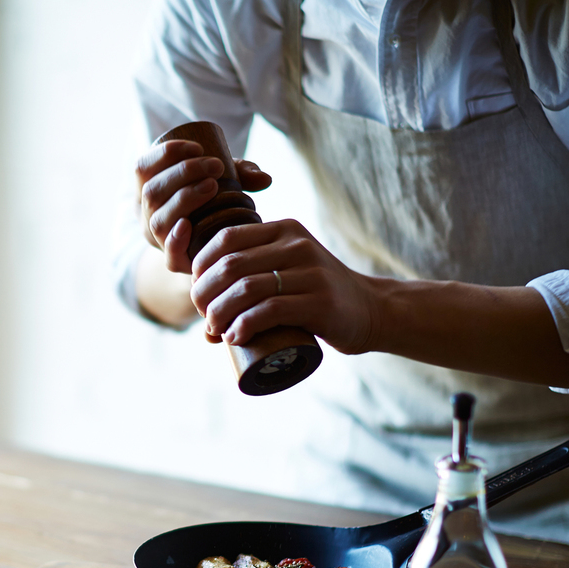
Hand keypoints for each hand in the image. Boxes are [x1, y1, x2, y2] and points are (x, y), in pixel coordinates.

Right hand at [135, 141, 270, 274]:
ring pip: (159, 220)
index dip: (165, 154)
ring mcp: (158, 240)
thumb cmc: (211, 202)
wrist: (207, 242)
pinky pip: (168, 255)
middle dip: (183, 173)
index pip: (143, 167)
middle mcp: (147, 215)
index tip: (197, 147)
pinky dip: (176, 240)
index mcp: (148, 188)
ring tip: (212, 186)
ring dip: (184, 199)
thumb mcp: (220, 181)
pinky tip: (188, 225)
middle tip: (215, 166)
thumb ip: (240, 175)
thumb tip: (266, 179)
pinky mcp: (174, 261)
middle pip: (152, 192)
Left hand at [189, 219, 379, 354]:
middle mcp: (296, 245)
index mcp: (284, 230)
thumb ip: (253, 280)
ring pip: (245, 289)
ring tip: (215, 331)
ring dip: (219, 314)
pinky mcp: (319, 302)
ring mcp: (310, 273)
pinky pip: (269, 311)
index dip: (201, 267)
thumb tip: (204, 322)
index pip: (225, 238)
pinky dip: (244, 326)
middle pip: (230, 265)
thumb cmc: (316, 297)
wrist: (370, 311)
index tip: (198, 294)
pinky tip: (234, 337)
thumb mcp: (288, 271)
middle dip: (205, 294)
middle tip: (205, 318)